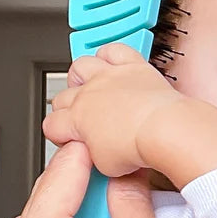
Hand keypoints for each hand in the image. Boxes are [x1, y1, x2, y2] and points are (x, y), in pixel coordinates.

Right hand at [44, 44, 185, 176]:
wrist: (164, 129)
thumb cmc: (138, 146)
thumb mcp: (105, 166)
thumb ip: (93, 156)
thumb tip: (98, 154)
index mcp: (77, 118)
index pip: (52, 125)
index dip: (59, 135)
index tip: (72, 141)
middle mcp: (89, 93)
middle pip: (62, 96)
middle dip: (67, 110)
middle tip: (83, 122)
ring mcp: (110, 77)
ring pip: (81, 66)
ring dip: (81, 77)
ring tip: (91, 89)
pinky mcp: (133, 66)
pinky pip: (114, 50)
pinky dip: (110, 55)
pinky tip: (113, 64)